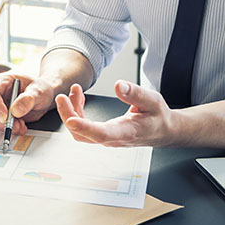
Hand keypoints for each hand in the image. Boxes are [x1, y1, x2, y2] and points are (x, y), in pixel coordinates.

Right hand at [0, 73, 56, 135]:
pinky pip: (1, 125)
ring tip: (21, 125)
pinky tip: (21, 127)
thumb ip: (28, 99)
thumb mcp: (38, 91)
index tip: (5, 117)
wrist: (46, 95)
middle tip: (17, 125)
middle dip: (2, 120)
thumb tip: (15, 110)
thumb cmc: (41, 88)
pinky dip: (10, 129)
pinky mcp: (4, 115)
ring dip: (6, 126)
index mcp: (4, 81)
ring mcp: (0, 104)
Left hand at [56, 80, 173, 146]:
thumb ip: (135, 93)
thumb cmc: (158, 116)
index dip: (85, 128)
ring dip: (71, 111)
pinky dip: (77, 112)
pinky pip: (83, 126)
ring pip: (80, 131)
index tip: (71, 120)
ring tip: (74, 91)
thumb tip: (118, 85)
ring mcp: (105, 138)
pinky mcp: (102, 134)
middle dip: (68, 116)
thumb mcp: (152, 100)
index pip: (102, 134)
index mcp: (126, 132)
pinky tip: (79, 98)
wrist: (162, 130)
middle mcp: (112, 139)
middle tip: (62, 97)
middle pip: (82, 135)